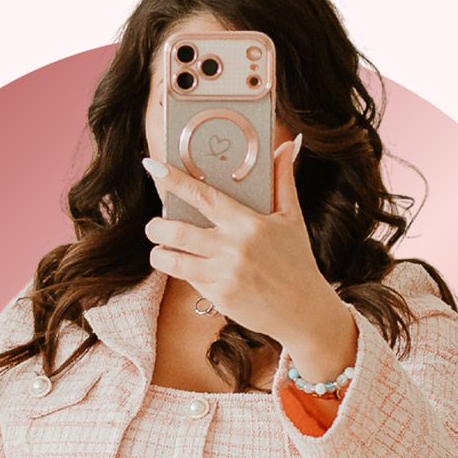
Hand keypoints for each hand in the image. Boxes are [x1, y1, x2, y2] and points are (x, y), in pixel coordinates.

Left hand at [141, 134, 336, 346]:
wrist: (304, 311)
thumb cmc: (297, 260)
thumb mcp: (292, 218)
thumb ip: (283, 180)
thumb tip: (286, 146)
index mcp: (249, 223)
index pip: (203, 196)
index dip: (174, 180)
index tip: (153, 166)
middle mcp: (234, 248)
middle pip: (177, 232)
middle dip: (155, 227)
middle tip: (153, 226)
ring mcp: (225, 274)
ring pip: (174, 261)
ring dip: (159, 254)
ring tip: (159, 249)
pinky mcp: (220, 297)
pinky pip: (189, 281)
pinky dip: (182, 272)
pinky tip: (184, 267)